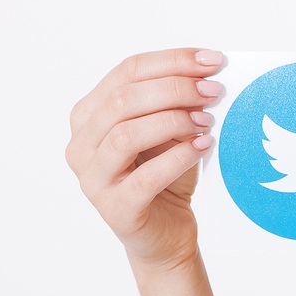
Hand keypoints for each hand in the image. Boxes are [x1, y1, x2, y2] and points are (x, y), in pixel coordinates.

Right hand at [65, 47, 224, 269]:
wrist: (166, 235)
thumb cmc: (166, 176)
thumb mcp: (170, 131)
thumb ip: (176, 103)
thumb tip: (205, 76)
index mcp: (89, 114)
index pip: (127, 71)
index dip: (172, 61)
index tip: (212, 60)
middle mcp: (82, 144)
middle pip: (123, 99)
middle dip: (175, 88)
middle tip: (214, 91)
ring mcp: (93, 178)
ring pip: (126, 135)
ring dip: (173, 120)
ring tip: (207, 121)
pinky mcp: (115, 208)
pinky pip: (146, 176)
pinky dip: (179, 157)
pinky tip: (203, 146)